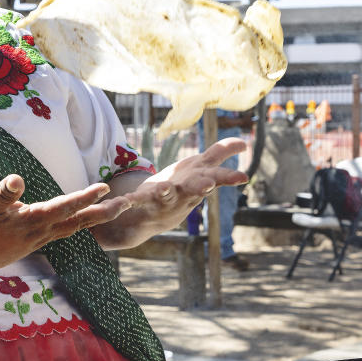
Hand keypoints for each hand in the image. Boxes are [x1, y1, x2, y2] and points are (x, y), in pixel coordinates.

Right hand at [0, 174, 130, 268]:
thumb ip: (3, 194)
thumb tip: (17, 179)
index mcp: (33, 220)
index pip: (64, 207)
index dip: (85, 197)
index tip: (104, 188)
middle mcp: (43, 232)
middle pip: (80, 221)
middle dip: (104, 212)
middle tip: (128, 203)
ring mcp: (43, 239)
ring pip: (77, 228)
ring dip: (98, 218)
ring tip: (118, 208)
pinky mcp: (41, 241)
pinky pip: (68, 232)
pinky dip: (84, 225)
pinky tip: (92, 219)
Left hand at [92, 137, 249, 247]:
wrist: (155, 217)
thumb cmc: (183, 188)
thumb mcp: (203, 169)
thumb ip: (221, 153)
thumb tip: (244, 143)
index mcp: (198, 182)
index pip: (216, 179)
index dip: (229, 178)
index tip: (242, 177)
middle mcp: (184, 193)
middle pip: (194, 189)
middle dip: (200, 186)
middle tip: (207, 185)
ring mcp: (163, 200)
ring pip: (166, 195)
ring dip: (165, 191)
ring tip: (163, 187)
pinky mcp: (141, 202)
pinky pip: (132, 200)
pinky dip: (124, 201)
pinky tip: (117, 198)